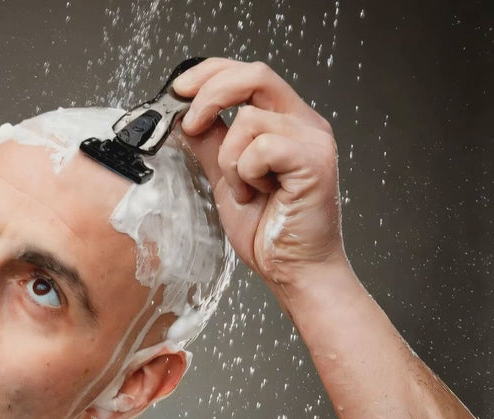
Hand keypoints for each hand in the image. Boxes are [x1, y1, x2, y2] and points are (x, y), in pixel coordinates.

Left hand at [174, 58, 347, 287]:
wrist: (293, 270)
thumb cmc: (268, 230)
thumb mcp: (226, 178)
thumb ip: (211, 144)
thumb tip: (185, 117)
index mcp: (286, 121)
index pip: (248, 74)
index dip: (210, 73)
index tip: (179, 91)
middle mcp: (305, 123)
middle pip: (254, 74)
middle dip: (211, 94)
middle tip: (190, 124)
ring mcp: (313, 139)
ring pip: (249, 119)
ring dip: (230, 160)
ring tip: (244, 190)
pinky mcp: (315, 160)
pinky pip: (261, 146)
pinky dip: (246, 173)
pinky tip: (259, 194)